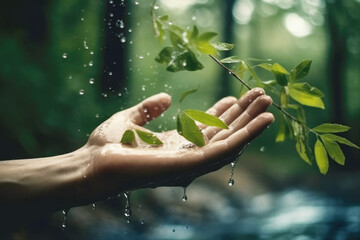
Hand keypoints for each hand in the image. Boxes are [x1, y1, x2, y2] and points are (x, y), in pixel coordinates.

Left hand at [82, 88, 273, 203]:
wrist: (94, 163)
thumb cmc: (107, 146)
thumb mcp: (130, 118)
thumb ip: (149, 108)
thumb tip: (167, 98)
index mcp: (176, 144)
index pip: (207, 127)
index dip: (223, 112)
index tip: (236, 96)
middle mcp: (188, 153)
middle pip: (223, 132)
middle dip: (243, 114)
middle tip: (261, 95)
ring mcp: (192, 160)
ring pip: (231, 140)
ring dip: (251, 122)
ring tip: (268, 104)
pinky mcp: (193, 163)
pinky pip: (227, 148)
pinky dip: (247, 134)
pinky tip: (263, 120)